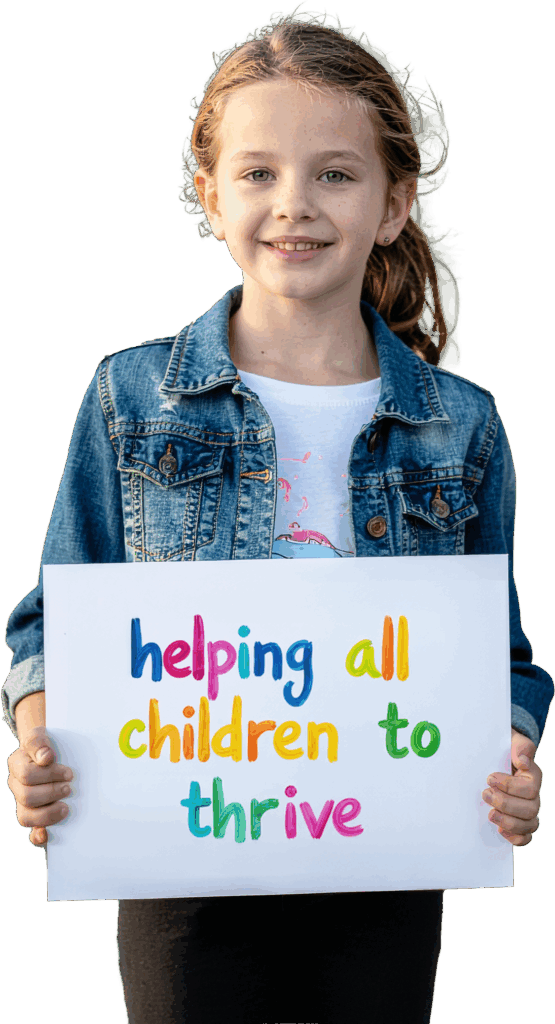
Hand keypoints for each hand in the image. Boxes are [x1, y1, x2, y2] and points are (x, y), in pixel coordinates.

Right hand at [6, 726, 73, 845]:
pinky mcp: (33, 816)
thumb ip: (39, 743)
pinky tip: (47, 835)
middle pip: (27, 797)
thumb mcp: (41, 736)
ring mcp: (22, 803)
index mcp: (16, 765)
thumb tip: (46, 757)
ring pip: (26, 816)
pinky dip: (38, 836)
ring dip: (48, 814)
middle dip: (51, 793)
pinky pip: (31, 831)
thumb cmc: (46, 746)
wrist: (48, 753)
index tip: (69, 773)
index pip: (27, 775)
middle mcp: (16, 786)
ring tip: (65, 807)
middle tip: (69, 789)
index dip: (49, 775)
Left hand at [482, 728, 541, 845]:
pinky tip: (501, 831)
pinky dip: (516, 837)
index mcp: (533, 776)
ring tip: (490, 814)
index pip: (530, 787)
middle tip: (485, 794)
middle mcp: (534, 796)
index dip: (510, 786)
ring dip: (508, 821)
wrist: (499, 758)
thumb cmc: (506, 751)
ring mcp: (529, 811)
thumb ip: (520, 747)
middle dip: (506, 803)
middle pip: (529, 808)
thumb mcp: (512, 741)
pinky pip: (526, 837)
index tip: (490, 778)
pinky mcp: (522, 823)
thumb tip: (522, 760)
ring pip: (528, 824)